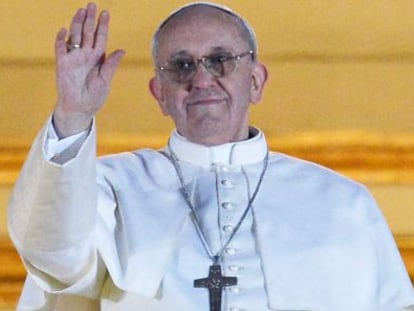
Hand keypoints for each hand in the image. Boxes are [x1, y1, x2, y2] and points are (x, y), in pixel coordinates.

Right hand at [53, 2, 124, 137]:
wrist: (80, 109)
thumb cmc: (94, 96)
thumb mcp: (106, 80)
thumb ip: (111, 65)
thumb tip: (122, 50)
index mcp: (98, 58)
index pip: (100, 38)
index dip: (102, 26)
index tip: (105, 13)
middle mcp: (85, 55)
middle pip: (87, 33)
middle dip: (90, 19)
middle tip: (92, 5)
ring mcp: (73, 58)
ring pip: (75, 37)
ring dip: (77, 24)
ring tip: (81, 11)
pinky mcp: (62, 64)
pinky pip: (61, 49)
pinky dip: (62, 40)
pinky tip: (65, 31)